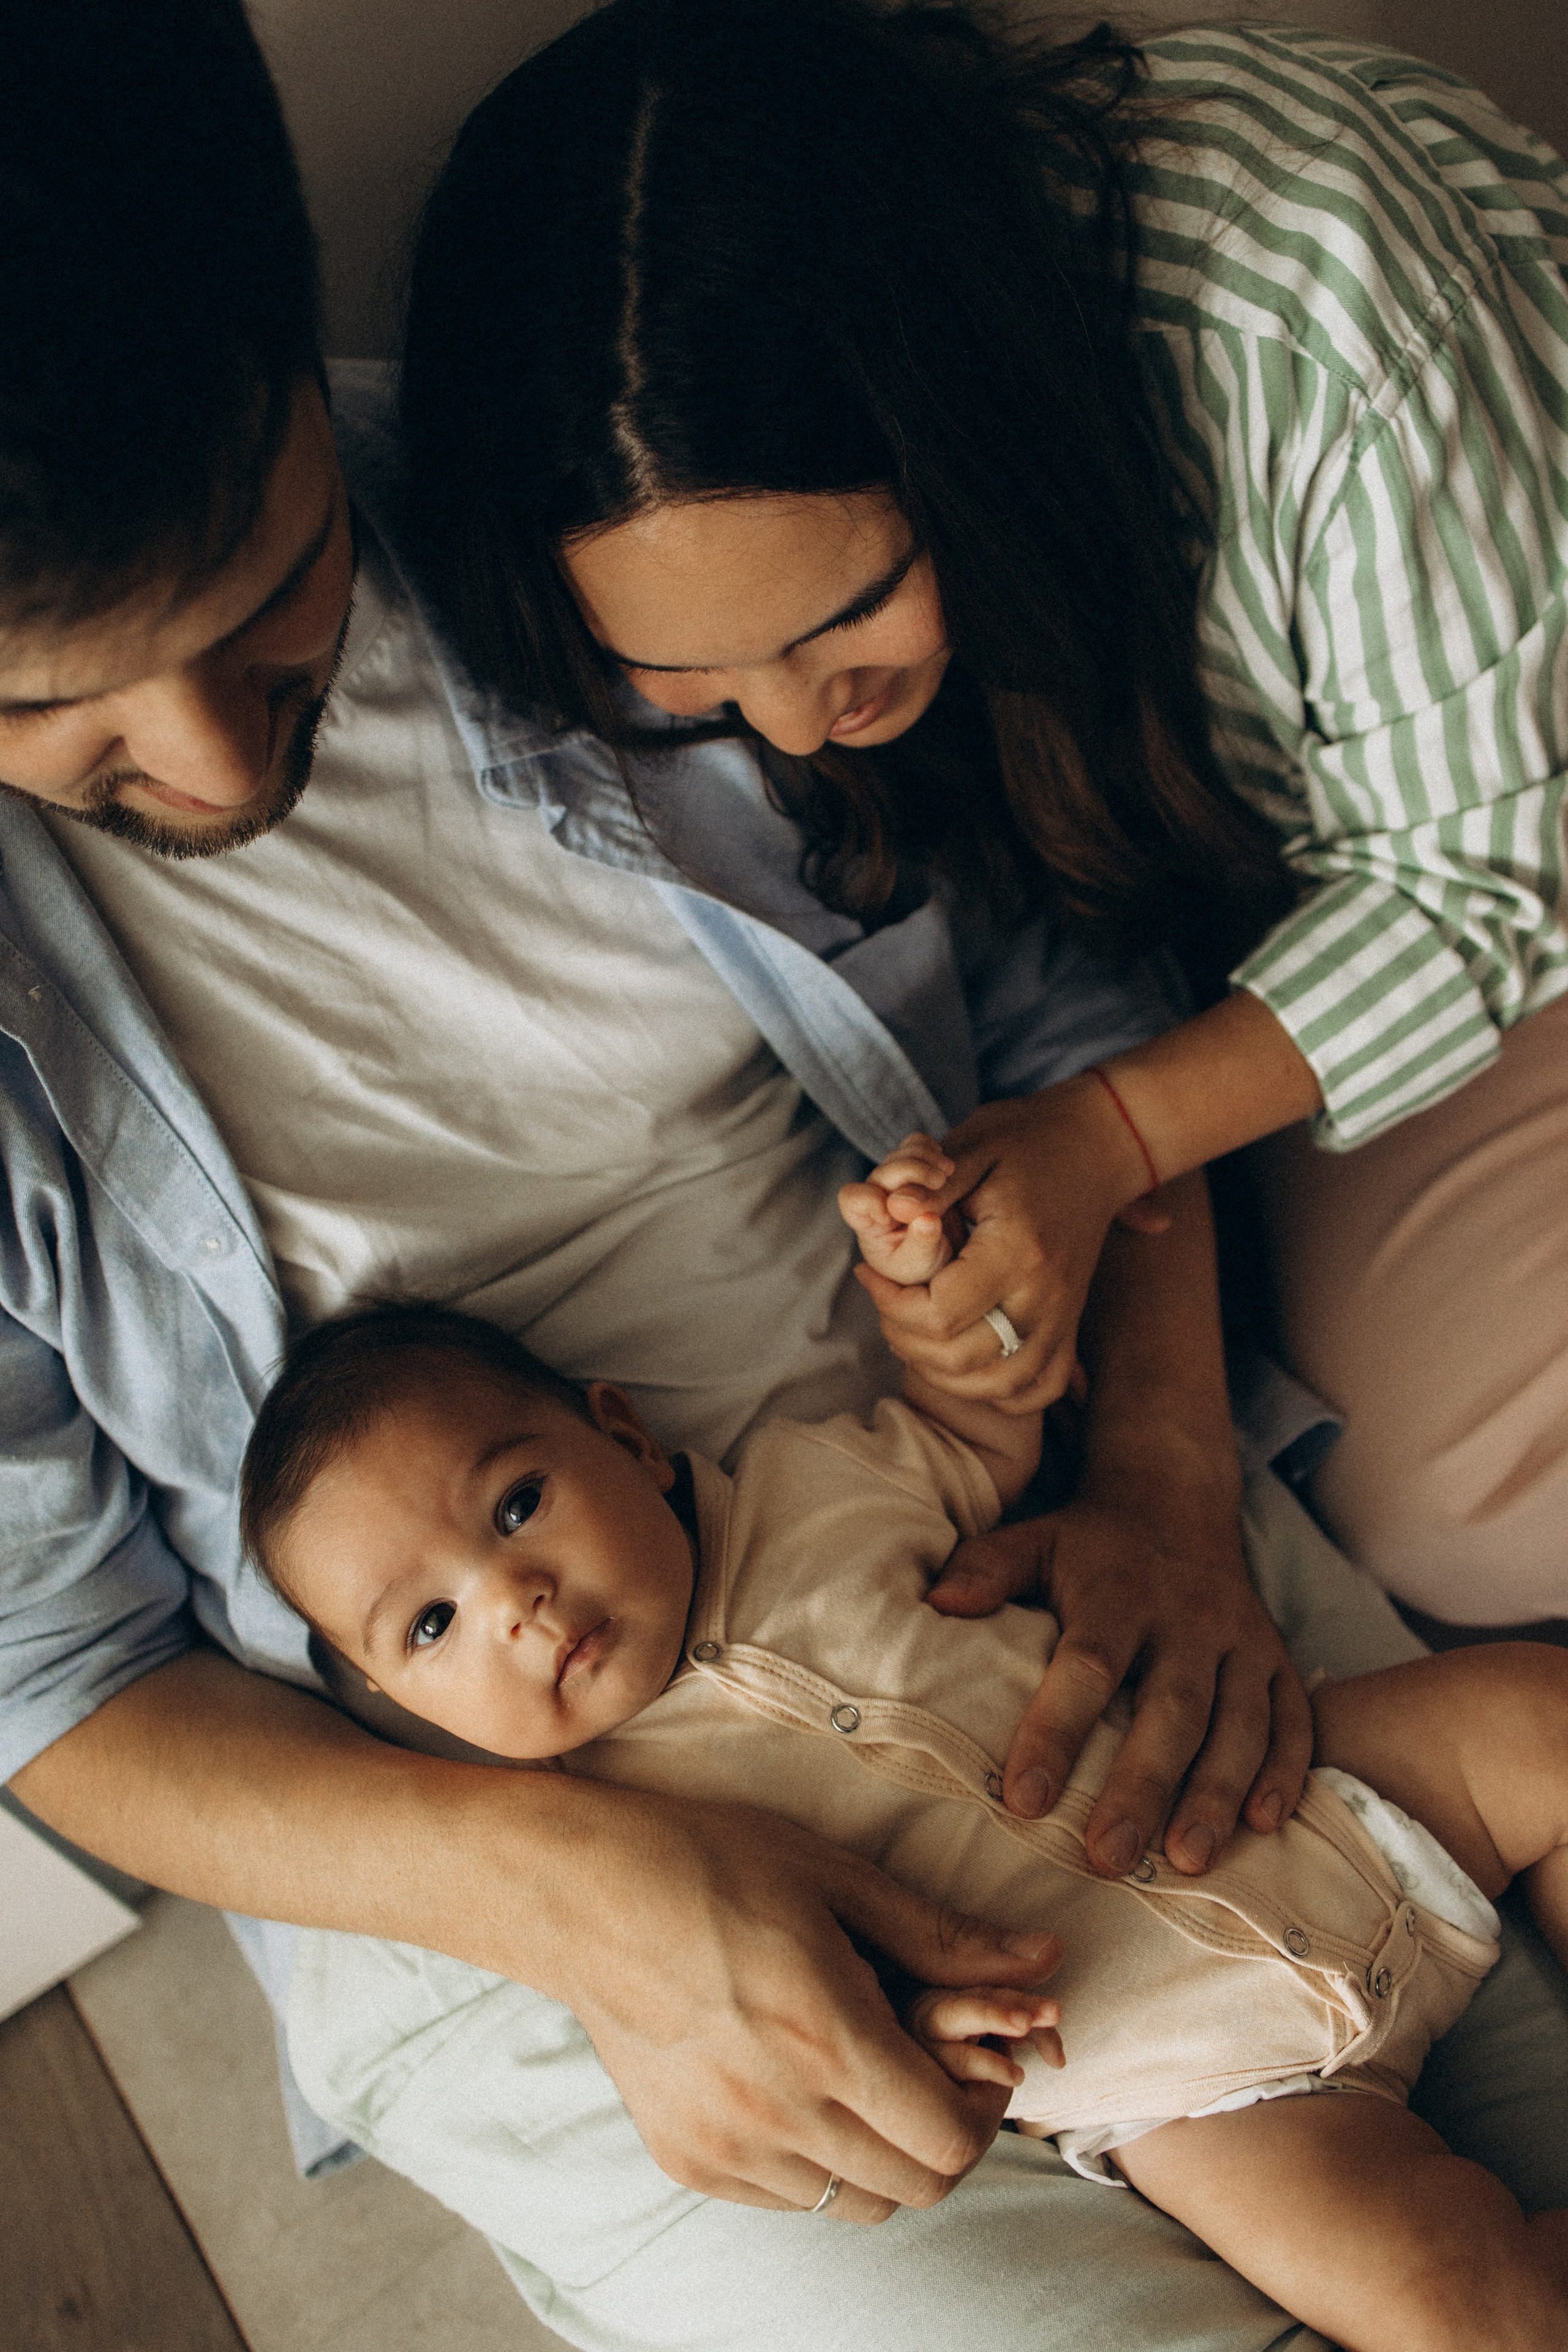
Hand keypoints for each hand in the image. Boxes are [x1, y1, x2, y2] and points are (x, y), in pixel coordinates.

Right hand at [564, 1792, 1061, 2220]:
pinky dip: (816, 2159)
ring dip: (882, 2154)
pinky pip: (787, 2196)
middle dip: (945, 2136)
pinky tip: (799, 2085)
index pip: (950, 2144)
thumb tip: (1046, 1956)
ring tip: (864, 2075)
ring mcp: (728, 2147)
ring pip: (853, 2203)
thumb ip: (943, 1935)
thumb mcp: (835, 1878)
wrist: (581, 1893)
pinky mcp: (689, 2161)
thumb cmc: (712, 1861)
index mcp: (828, 2038)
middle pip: (914, 2187)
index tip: (975, 2061)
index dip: (984, 2111)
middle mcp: (779, 2112)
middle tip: (930, 2070)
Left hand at [838, 1133, 957, 1286]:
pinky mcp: (915, 1169)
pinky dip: (929, 1147)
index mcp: (870, 1225)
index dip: (871, 1199)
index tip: (896, 1213)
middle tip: (940, 1181)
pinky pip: (914, 1144)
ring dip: (924, 1158)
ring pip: (899, 1154)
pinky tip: (945, 1164)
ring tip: (947, 1173)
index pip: (852, 1198)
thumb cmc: (924, 1267)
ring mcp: (896, 1181)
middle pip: (882, 1171)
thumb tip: (926, 1218)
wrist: (948, 1257)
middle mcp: (879, 1198)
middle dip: (911, 1171)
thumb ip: (921, 1242)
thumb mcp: (923, 1264)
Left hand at [855, 1082, 1154, 1412]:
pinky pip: (1037, 1387)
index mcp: (1017, 1250)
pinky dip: (996, 1389)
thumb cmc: (1029, 1140)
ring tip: (913, 1326)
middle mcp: (1045, 1295)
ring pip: (995, 1385)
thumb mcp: (973, 1147)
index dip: (890, 1303)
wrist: (1098, 1144)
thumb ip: (930, 1189)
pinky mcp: (1071, 1324)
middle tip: (885, 1297)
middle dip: (904, 1337)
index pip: (940, 1313)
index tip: (868, 1272)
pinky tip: (965, 1358)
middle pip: (959, 1359)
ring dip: (941, 1369)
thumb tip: (892, 1210)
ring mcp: (1063, 1316)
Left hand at [927, 1457, 1312, 1876]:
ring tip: (1186, 1861)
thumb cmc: (1090, 1543)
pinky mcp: (1278, 1659)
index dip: (1056, 1732)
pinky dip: (1286, 1772)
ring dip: (1216, 1794)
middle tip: (1109, 1859)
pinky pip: (1293, 1719)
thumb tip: (936, 1604)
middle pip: (1170, 1710)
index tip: (1023, 1800)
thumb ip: (987, 1570)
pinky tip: (1264, 1825)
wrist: (1178, 1499)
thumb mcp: (1034, 1540)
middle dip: (1142, 1787)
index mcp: (1119, 1595)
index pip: (1087, 1666)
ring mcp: (1242, 1641)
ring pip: (1239, 1724)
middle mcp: (1188, 1620)